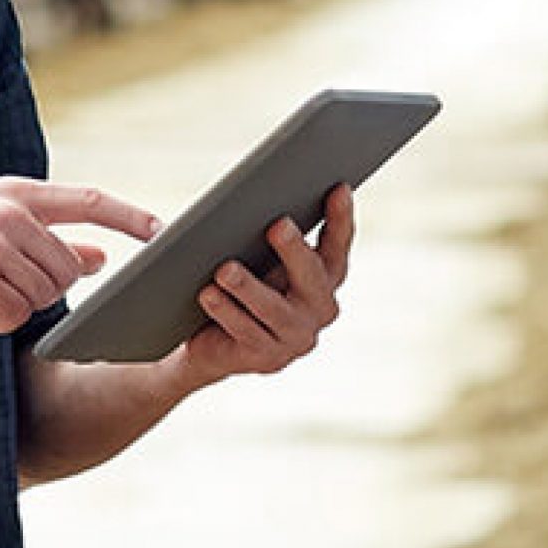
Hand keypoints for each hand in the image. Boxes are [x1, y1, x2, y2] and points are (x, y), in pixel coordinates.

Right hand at [0, 177, 158, 334]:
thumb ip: (46, 240)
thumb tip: (100, 258)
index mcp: (13, 193)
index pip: (88, 199)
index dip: (129, 216)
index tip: (161, 230)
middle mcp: (7, 212)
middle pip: (67, 267)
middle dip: (42, 288)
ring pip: (45, 295)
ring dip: (14, 306)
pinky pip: (14, 315)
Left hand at [172, 185, 354, 384]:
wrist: (211, 342)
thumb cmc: (236, 286)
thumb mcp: (250, 254)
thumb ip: (249, 231)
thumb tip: (206, 207)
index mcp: (324, 276)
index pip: (337, 244)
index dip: (341, 218)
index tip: (337, 188)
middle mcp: (319, 307)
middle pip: (312, 277)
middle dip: (295, 250)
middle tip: (277, 225)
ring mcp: (297, 337)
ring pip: (274, 309)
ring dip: (249, 287)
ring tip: (224, 270)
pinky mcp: (268, 359)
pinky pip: (247, 332)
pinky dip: (227, 312)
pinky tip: (208, 295)